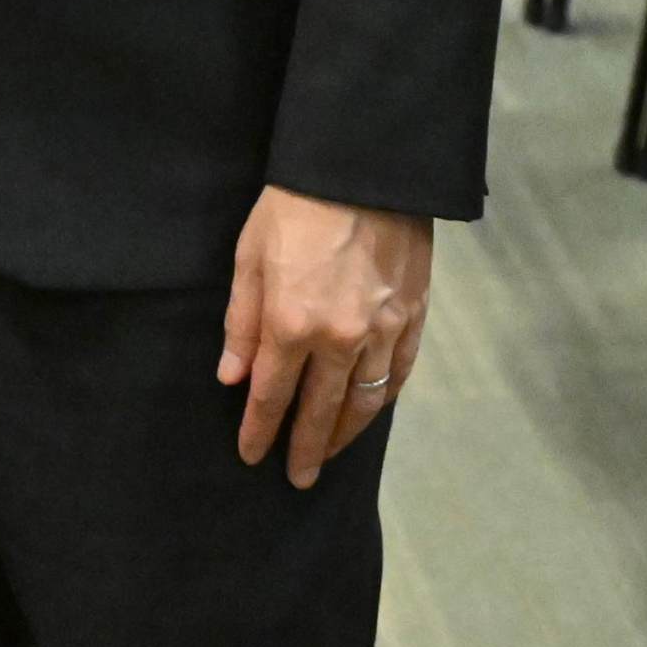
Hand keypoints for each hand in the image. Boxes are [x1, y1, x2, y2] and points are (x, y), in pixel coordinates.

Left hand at [219, 186, 430, 488]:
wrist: (363, 168)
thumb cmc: (294, 205)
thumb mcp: (250, 257)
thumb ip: (242, 323)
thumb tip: (232, 378)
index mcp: (292, 324)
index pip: (273, 395)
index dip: (260, 430)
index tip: (252, 456)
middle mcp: (341, 338)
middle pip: (321, 411)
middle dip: (305, 448)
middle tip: (298, 478)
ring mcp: (383, 330)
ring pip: (365, 402)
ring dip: (345, 434)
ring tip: (330, 454)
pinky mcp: (414, 316)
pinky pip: (400, 373)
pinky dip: (384, 400)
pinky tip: (371, 412)